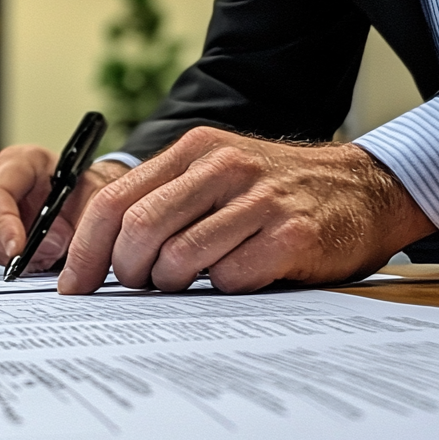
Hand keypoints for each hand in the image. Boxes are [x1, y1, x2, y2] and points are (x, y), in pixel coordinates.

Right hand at [0, 145, 129, 269]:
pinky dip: (13, 259)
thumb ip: (80, 220)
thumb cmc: (82, 193)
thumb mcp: (93, 200)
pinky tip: (35, 252)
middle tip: (52, 252)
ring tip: (48, 250)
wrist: (77, 198)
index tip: (18, 250)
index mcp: (18, 161)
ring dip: (16, 255)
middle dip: (17, 245)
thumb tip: (52, 244)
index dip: (5, 224)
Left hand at [57, 127, 434, 293]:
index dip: (86, 250)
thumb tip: (102, 255)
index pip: (114, 201)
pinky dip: (222, 289)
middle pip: (137, 230)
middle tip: (139, 286)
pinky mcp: (290, 236)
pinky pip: (228, 279)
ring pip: (178, 258)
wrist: (364, 190)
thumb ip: (164, 201)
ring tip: (193, 280)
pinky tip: (240, 276)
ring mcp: (258, 201)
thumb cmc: (278, 194)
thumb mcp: (217, 176)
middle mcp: (222, 167)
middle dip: (126, 271)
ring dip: (173, 284)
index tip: (74, 286)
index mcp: (193, 150)